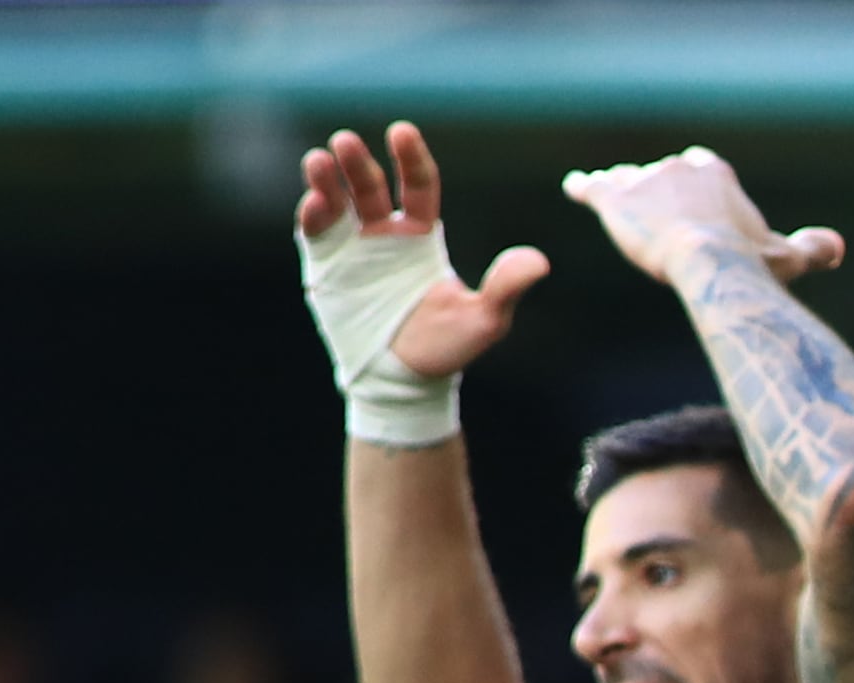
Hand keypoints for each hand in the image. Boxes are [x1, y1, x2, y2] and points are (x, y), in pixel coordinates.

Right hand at [297, 122, 546, 379]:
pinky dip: (313, 215)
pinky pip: (317, 234)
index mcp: (421, 235)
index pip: (417, 185)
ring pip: (338, 202)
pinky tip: (315, 202)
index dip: (410, 158)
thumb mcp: (484, 320)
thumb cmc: (448, 348)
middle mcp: (384, 233)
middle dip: (357, 163)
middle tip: (346, 141)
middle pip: (370, 186)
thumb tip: (539, 262)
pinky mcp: (326, 266)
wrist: (406, 380)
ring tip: (319, 161)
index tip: (402, 131)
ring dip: (327, 179)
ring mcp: (352, 248)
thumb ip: (506, 288)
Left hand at [562, 146, 843, 287]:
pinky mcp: (614, 201)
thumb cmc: (752, 264)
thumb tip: (837, 247)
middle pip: (661, 174)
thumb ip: (813, 249)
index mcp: (715, 174)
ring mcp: (643, 182)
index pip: (701, 168)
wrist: (710, 263)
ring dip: (622, 189)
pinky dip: (583, 188)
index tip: (696, 202)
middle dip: (657, 190)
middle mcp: (677, 168)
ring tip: (614, 196)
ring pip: (627, 181)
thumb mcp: (788, 258)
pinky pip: (593, 188)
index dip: (696, 185)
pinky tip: (575, 188)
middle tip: (654, 213)